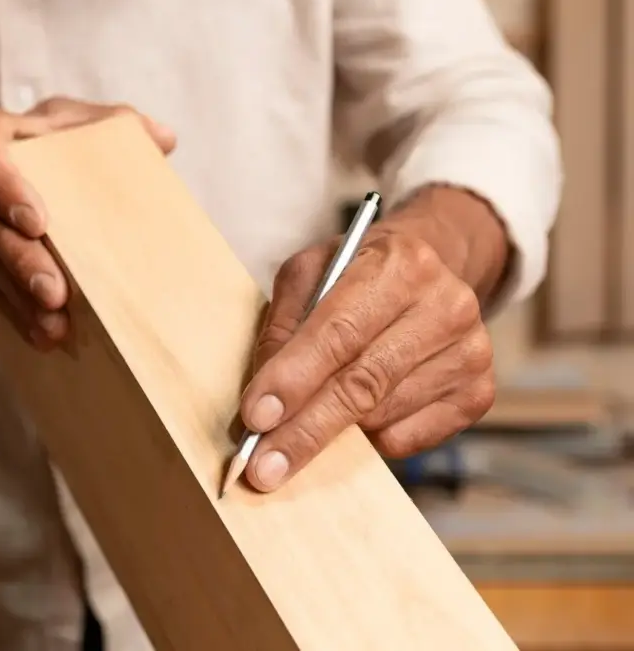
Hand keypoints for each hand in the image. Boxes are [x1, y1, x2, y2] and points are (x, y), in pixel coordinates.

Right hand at [0, 97, 175, 348]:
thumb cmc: (32, 143)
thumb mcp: (63, 122)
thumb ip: (109, 125)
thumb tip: (164, 140)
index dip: (6, 190)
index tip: (38, 223)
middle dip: (22, 261)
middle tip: (55, 293)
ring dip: (21, 298)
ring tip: (56, 323)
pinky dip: (17, 313)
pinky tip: (45, 334)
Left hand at [239, 194, 504, 491]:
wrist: (433, 272)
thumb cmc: (357, 277)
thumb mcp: (309, 276)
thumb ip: (283, 330)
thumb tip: (264, 403)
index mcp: (399, 264)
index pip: (338, 332)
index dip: (294, 379)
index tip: (256, 418)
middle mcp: (446, 305)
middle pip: (363, 384)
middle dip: (305, 431)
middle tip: (263, 468)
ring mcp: (470, 352)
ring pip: (381, 416)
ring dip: (332, 432)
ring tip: (302, 425)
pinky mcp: (478, 394)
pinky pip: (406, 437)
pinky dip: (369, 437)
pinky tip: (358, 413)